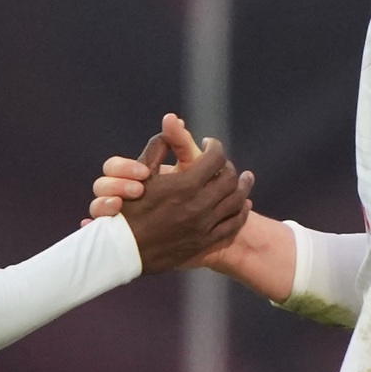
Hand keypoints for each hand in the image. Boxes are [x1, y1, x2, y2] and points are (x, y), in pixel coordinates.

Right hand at [102, 114, 253, 275]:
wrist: (125, 252)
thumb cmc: (128, 209)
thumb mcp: (140, 175)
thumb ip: (158, 146)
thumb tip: (173, 119)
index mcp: (184, 185)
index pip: (215, 158)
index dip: (215, 147)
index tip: (210, 144)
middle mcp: (198, 206)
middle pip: (230, 179)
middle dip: (229, 167)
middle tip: (225, 163)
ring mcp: (205, 226)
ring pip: (237, 202)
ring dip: (243, 187)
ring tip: (245, 179)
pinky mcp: (206, 241)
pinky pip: (233, 224)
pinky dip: (241, 211)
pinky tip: (244, 204)